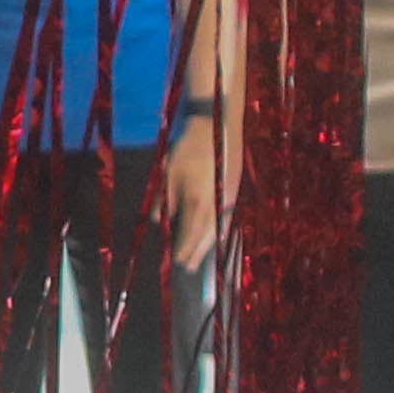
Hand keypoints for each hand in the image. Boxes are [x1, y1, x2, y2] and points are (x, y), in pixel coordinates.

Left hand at [161, 126, 231, 272]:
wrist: (216, 124)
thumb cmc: (187, 148)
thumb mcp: (169, 174)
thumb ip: (164, 201)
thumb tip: (159, 224)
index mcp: (199, 199)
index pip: (191, 231)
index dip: (185, 248)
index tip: (177, 261)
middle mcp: (218, 202)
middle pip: (207, 234)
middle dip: (197, 252)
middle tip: (188, 268)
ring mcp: (229, 196)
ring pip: (219, 226)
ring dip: (208, 243)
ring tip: (200, 258)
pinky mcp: (233, 188)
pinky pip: (225, 216)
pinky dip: (218, 229)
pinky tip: (214, 234)